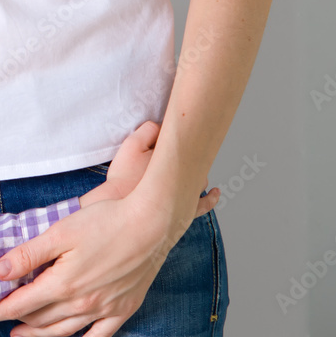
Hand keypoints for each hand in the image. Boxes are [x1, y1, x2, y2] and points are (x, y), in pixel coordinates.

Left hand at [0, 123, 218, 336]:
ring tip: (19, 334)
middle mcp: (81, 302)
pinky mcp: (122, 308)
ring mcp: (103, 308)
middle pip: (38, 317)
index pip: (19, 304)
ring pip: (62, 329)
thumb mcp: (59, 232)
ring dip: (38, 334)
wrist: (153, 223)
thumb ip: (28, 255)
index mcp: (62, 283)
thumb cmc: (107, 221)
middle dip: (11, 319)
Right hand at [77, 121, 218, 210]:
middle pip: (193, 158)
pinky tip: (215, 193)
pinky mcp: (185, 210)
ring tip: (187, 169)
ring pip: (200, 177)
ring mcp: (188, 193)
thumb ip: (148, 130)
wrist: (120, 209)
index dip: (170, 137)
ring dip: (195, 172)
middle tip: (177, 149)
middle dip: (187, 153)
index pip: (181, 140)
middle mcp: (185, 174)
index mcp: (174, 156)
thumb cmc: (124, 178)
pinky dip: (211, 198)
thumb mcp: (131, 145)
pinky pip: (204, 204)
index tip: (167, 134)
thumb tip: (160, 126)